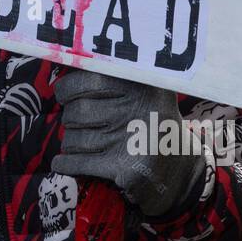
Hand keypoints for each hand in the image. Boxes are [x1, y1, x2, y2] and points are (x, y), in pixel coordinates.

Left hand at [51, 71, 207, 218]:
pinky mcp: (126, 169)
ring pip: (74, 139)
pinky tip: (62, 162)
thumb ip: (111, 76)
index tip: (65, 94)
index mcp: (142, 84)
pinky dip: (65, 163)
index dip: (68, 88)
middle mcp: (140, 110)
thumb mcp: (144, 90)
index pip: (89, 79)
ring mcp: (133, 141)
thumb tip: (64, 71)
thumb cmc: (149, 122)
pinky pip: (78, 163)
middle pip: (78, 112)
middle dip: (69, 118)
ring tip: (81, 141)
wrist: (179, 168)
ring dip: (70, 142)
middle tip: (76, 120)